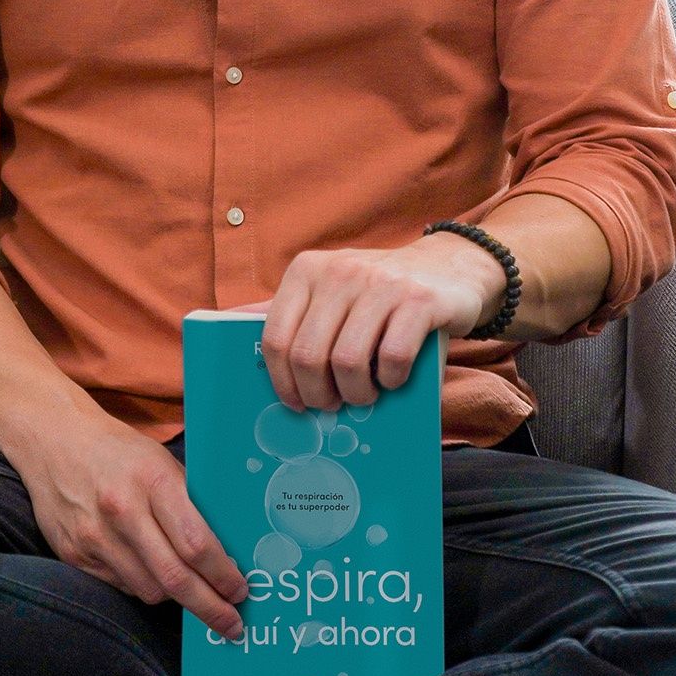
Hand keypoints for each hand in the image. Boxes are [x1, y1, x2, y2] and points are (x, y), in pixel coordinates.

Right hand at [15, 409, 250, 641]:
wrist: (54, 440)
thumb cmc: (119, 452)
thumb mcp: (161, 462)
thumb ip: (188, 503)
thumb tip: (225, 552)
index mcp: (152, 480)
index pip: (196, 543)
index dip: (223, 575)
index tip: (240, 592)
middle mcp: (122, 510)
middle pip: (175, 578)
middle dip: (209, 607)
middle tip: (231, 625)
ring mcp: (95, 536)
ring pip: (149, 590)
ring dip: (176, 597)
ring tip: (193, 593)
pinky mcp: (75, 555)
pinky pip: (122, 587)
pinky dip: (143, 586)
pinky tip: (153, 575)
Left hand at [228, 237, 500, 413]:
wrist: (450, 269)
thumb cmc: (378, 293)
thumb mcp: (330, 290)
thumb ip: (290, 309)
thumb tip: (225, 326)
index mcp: (308, 270)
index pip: (275, 337)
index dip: (281, 382)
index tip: (296, 404)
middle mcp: (340, 271)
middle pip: (308, 356)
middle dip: (317, 395)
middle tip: (332, 406)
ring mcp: (381, 284)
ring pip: (348, 362)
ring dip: (356, 394)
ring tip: (364, 396)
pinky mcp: (419, 301)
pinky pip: (393, 358)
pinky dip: (392, 380)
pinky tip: (395, 378)